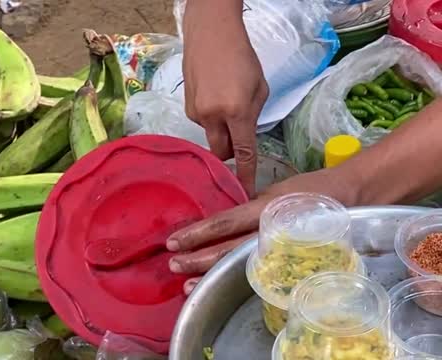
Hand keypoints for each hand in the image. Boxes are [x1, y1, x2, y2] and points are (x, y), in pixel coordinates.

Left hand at [167, 169, 353, 294]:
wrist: (351, 196)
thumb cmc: (311, 190)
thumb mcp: (276, 192)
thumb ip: (251, 208)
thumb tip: (223, 222)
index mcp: (265, 209)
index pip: (224, 223)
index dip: (197, 233)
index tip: (174, 241)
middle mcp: (270, 230)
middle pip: (227, 249)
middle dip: (197, 259)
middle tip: (173, 264)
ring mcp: (279, 248)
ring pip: (239, 263)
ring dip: (210, 272)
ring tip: (187, 282)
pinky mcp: (287, 258)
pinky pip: (255, 269)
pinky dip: (233, 275)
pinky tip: (218, 281)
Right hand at [182, 1, 268, 196]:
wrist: (210, 34)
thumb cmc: (242, 57)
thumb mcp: (259, 87)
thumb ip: (254, 116)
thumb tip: (245, 136)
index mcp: (236, 111)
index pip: (243, 152)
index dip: (245, 174)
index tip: (246, 192)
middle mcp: (212, 117)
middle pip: (221, 153)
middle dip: (231, 155)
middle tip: (240, 142)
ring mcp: (196, 113)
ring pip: (212, 136)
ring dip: (222, 131)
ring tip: (227, 104)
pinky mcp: (187, 107)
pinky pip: (203, 123)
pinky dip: (212, 119)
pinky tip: (214, 98)